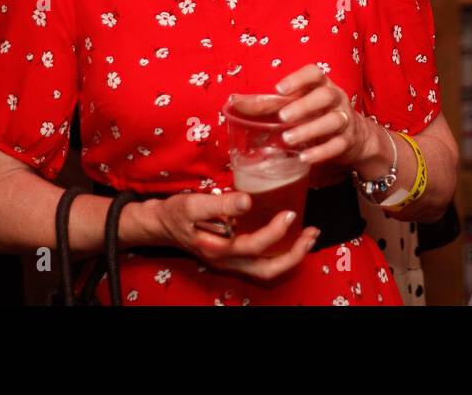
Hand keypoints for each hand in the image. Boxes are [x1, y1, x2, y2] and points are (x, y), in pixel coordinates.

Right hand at [140, 191, 319, 282]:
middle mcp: (227, 261)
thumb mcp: (192, 204)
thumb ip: (220, 204)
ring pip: (266, 269)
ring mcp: (230, 262)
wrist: (159, 225)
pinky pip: (260, 261)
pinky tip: (289, 234)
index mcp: (218, 250)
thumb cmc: (175, 214)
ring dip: (290, 256)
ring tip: (308, 236)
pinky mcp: (232, 256)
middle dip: (294, 255)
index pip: (254, 246)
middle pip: (266, 269)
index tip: (290, 212)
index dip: (275, 231)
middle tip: (312, 234)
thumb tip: (247, 201)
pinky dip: (279, 252)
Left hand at [272, 63, 373, 166]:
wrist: (354, 135)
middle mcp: (336, 99)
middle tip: (282, 117)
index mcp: (322, 85)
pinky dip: (321, 152)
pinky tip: (304, 157)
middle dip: (304, 105)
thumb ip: (267, 105)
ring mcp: (344, 119)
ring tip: (288, 139)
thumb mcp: (296, 105)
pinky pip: (337, 145)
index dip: (298, 79)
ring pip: (333, 121)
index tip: (279, 89)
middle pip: (325, 96)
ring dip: (310, 129)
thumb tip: (234, 102)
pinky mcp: (347, 141)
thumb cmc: (316, 115)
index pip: (315, 74)